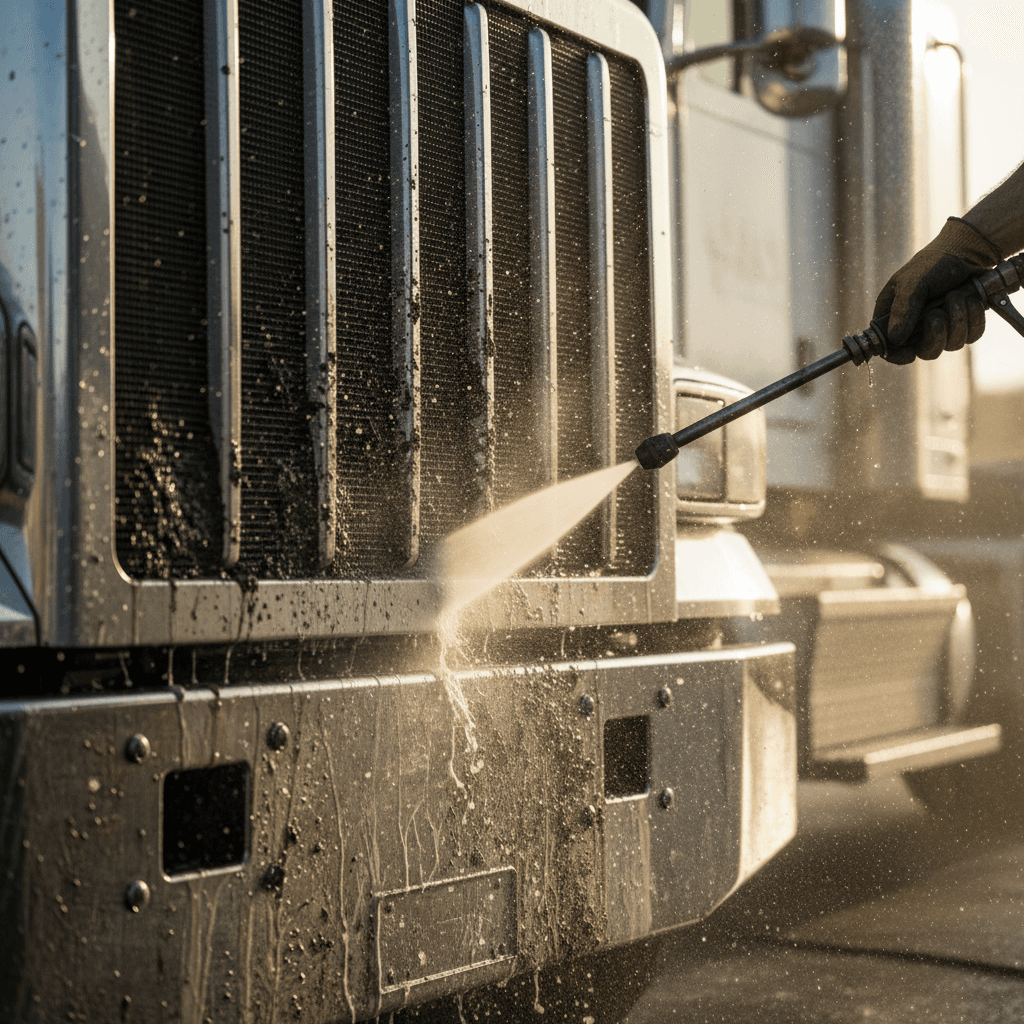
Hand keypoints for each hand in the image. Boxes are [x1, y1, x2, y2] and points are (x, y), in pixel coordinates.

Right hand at [873, 218, 1000, 363]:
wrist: (965, 252)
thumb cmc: (932, 264)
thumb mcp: (912, 282)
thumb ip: (903, 309)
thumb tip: (895, 338)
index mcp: (895, 318)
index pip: (891, 349)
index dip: (898, 356)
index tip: (909, 353)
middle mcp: (917, 328)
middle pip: (925, 352)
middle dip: (936, 334)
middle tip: (937, 313)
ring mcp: (942, 328)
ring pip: (950, 345)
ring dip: (957, 319)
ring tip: (956, 296)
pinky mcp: (964, 325)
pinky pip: (971, 335)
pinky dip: (973, 317)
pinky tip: (970, 300)